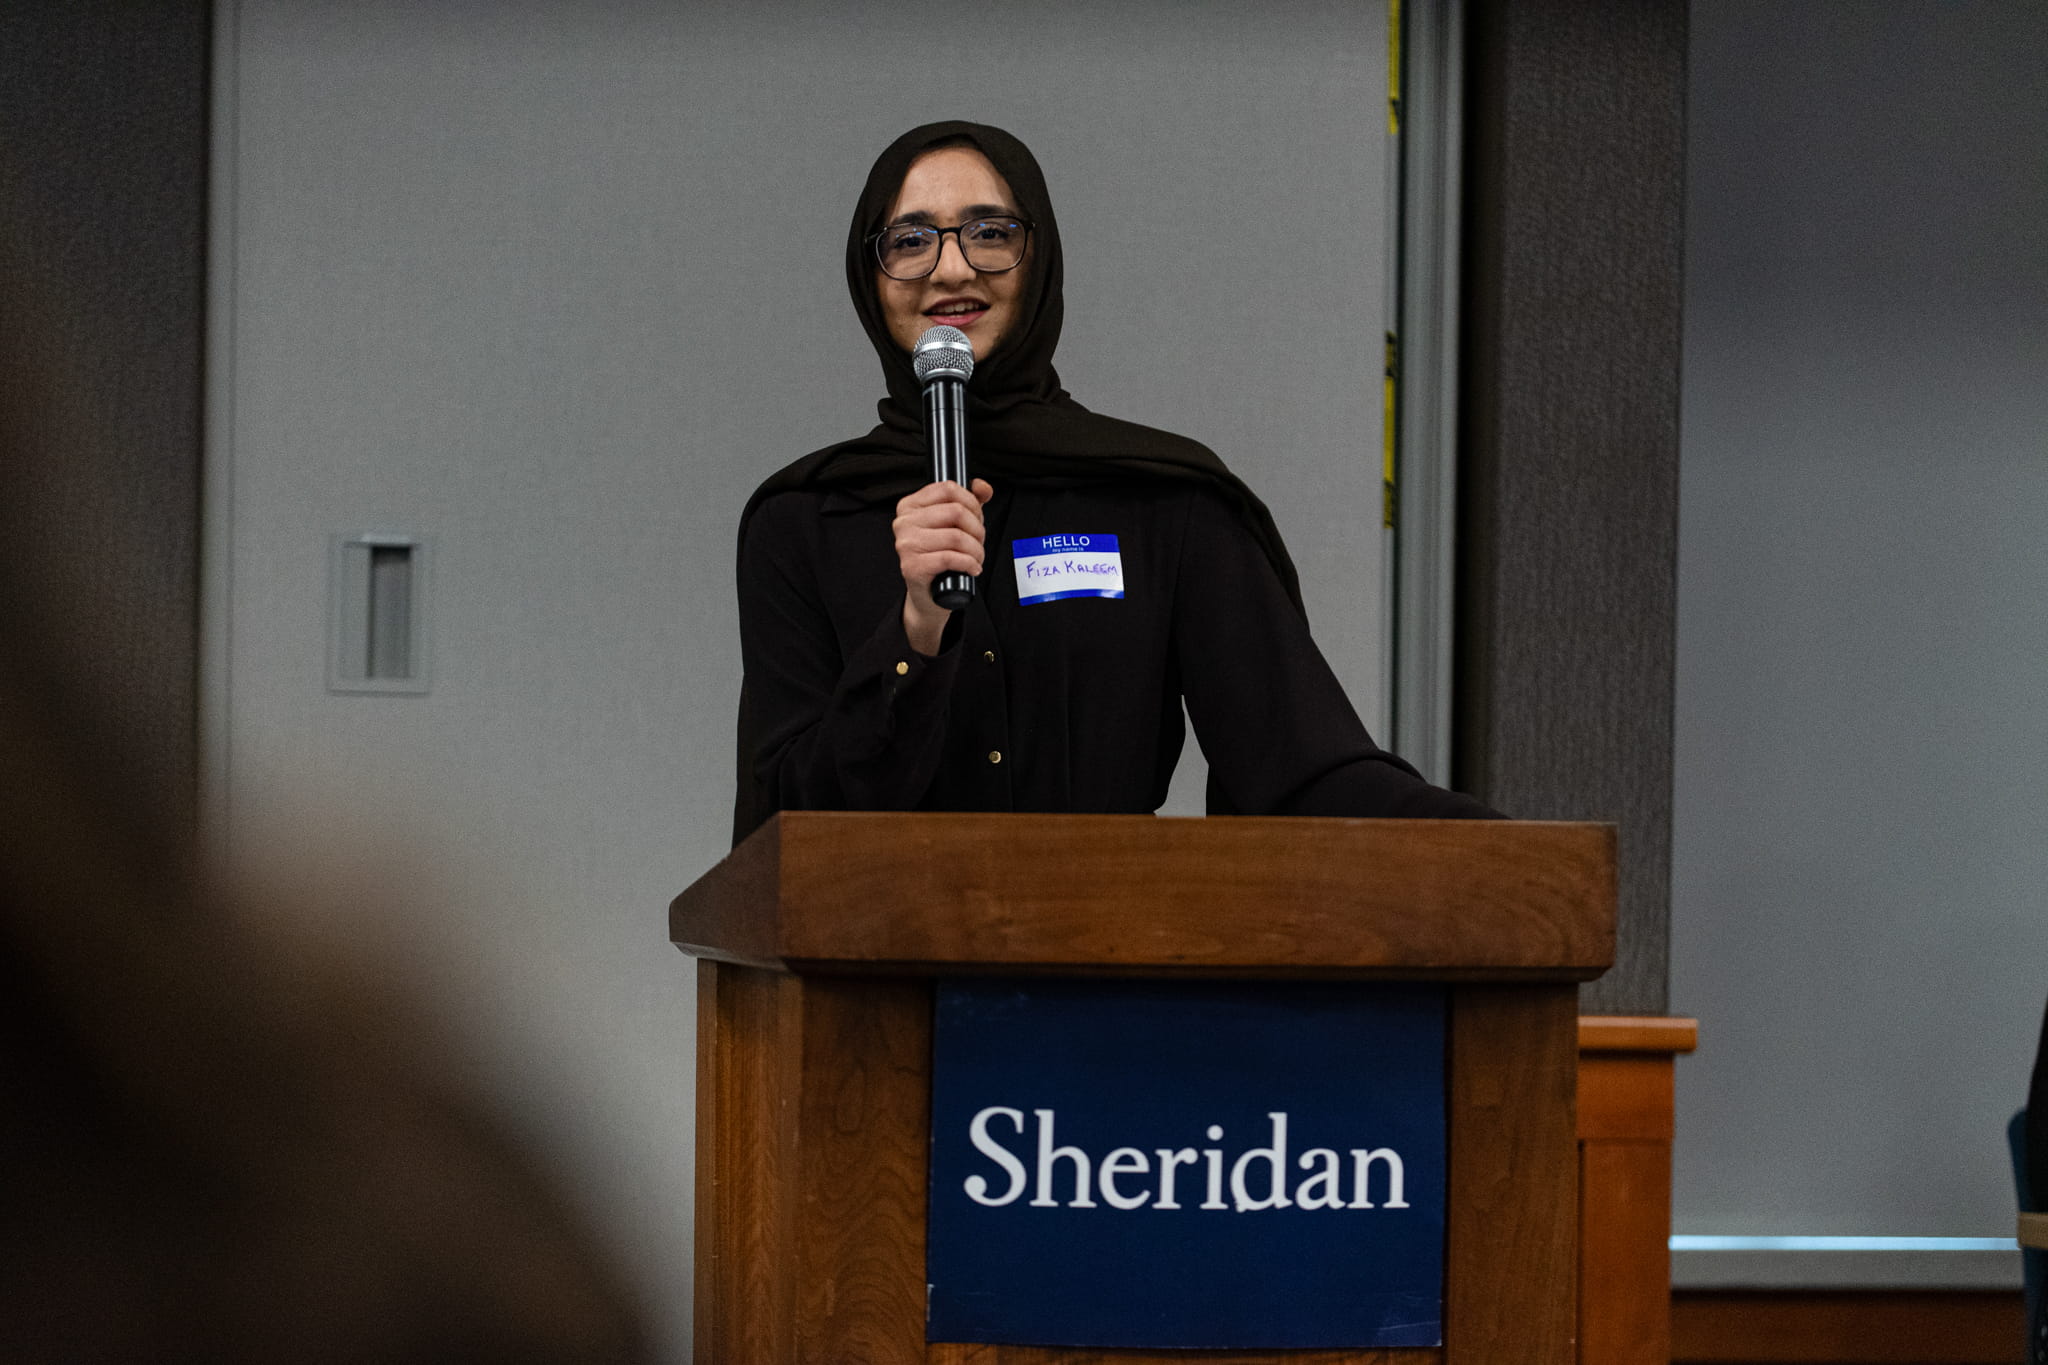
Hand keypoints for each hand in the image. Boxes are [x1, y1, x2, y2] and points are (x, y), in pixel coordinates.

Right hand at [894, 478, 993, 655]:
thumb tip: (983, 487)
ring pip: (956, 536)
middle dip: (977, 528)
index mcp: (909, 506)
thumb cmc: (940, 555)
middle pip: (956, 512)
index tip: (977, 517)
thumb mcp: (953, 524)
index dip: (971, 502)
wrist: (930, 594)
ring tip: (977, 558)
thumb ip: (969, 501)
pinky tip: (972, 568)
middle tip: (979, 542)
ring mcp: (906, 545)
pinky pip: (950, 558)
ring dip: (976, 550)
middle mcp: (903, 523)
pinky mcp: (912, 567)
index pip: (947, 489)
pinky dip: (969, 563)